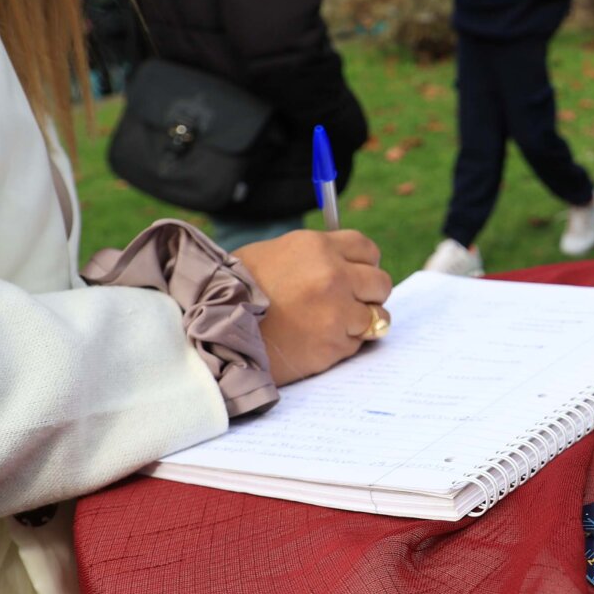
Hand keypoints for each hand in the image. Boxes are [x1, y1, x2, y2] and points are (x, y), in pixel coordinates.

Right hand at [235, 229, 393, 386]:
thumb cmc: (235, 292)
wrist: (213, 333)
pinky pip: (357, 343)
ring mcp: (336, 312)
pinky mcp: (333, 346)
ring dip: (361, 322)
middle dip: (369, 294)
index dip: (365, 264)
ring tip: (332, 325)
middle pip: (380, 282)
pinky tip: (314, 342)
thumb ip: (314, 258)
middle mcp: (332, 276)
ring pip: (377, 316)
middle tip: (349, 303)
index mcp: (316, 247)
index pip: (368, 249)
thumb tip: (346, 263)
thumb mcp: (274, 255)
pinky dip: (342, 345)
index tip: (358, 274)